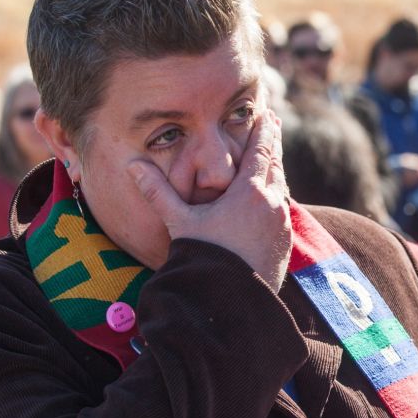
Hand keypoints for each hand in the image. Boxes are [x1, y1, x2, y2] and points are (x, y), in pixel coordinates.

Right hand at [127, 110, 291, 290]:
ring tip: (271, 158)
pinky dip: (277, 197)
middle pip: (276, 165)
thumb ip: (158, 192)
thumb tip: (133, 165)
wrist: (228, 303)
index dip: (263, 130)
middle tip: (272, 124)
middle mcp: (272, 205)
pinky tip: (271, 199)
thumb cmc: (202, 258)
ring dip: (276, 170)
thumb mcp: (178, 222)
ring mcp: (281, 226)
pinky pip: (282, 212)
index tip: (266, 114)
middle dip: (272, 144)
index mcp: (249, 193)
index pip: (261, 150)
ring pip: (281, 188)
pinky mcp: (284, 245)